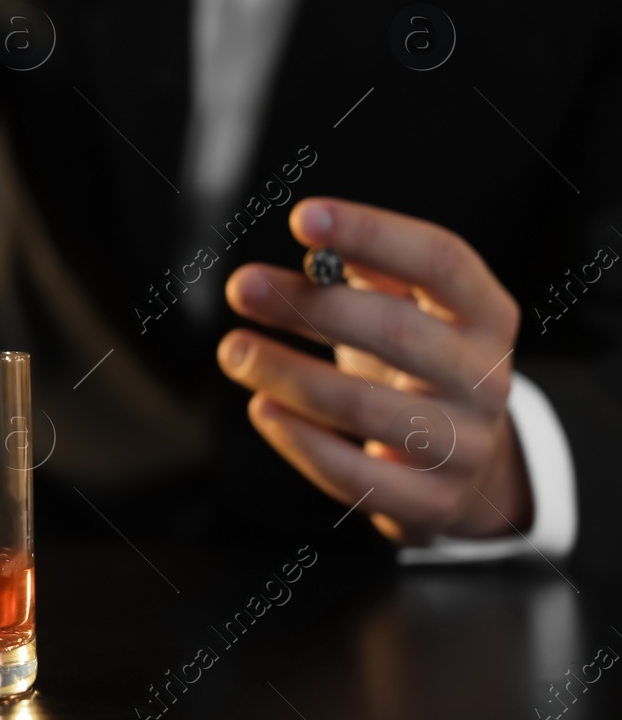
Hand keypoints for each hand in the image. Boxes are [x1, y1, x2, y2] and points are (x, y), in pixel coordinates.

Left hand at [217, 197, 531, 545]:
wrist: (466, 460)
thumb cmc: (414, 360)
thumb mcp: (407, 307)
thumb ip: (364, 270)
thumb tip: (313, 241)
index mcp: (486, 314)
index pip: (440, 261)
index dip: (372, 234)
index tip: (301, 217)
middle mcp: (486, 378)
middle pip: (396, 332)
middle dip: (310, 307)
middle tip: (240, 286)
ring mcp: (463, 445)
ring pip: (365, 408)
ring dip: (287, 375)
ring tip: (233, 350)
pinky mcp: (432, 502)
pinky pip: (355, 475)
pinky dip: (300, 440)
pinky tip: (260, 408)